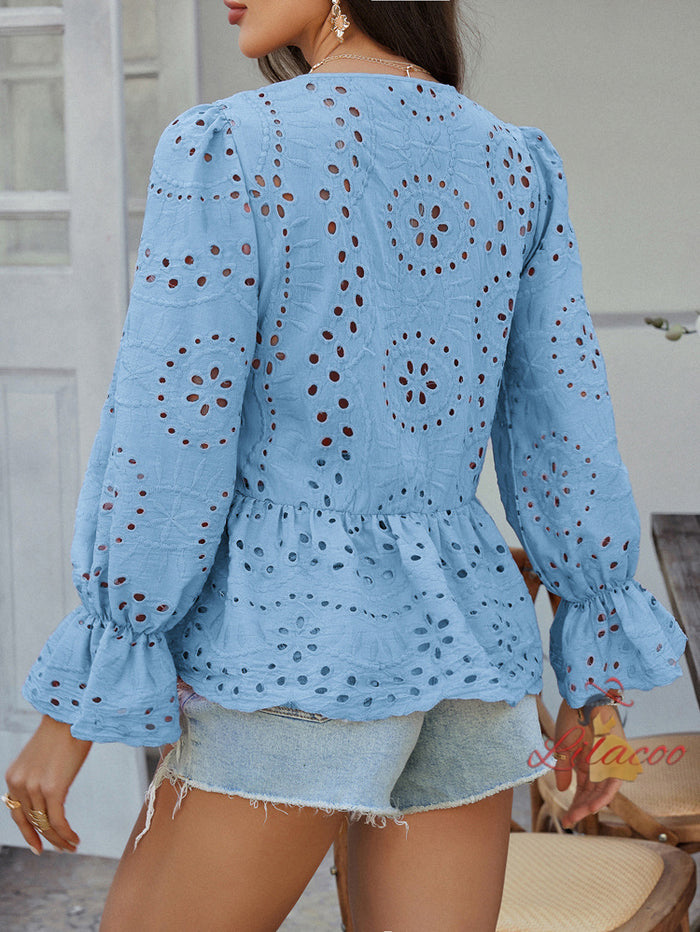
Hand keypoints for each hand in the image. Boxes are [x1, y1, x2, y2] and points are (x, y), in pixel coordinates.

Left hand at [4, 715, 91, 853]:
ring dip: (60, 839)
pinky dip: (66, 833)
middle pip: (33, 821)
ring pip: (46, 824)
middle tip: (62, 849)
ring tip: (73, 846)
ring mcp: (35, 787)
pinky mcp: (53, 789)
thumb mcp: (40, 759)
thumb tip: (47, 800)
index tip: (38, 848)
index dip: (28, 834)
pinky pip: (58, 820)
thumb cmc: (62, 733)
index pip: (17, 815)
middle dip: (47, 838)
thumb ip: (37, 779)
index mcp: (13, 777)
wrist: (72, 716)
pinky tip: (75, 839)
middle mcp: (19, 785)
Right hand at [553, 700, 623, 829]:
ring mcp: (610, 761)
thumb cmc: (572, 717)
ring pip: (603, 790)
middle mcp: (600, 765)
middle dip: (580, 808)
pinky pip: (614, 780)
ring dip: (591, 804)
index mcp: (587, 762)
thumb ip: (562, 769)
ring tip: (579, 816)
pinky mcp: (619, 756)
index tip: (566, 820)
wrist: (581, 697)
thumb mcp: (562, 747)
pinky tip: (593, 805)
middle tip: (569, 822)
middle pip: (592, 792)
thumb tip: (562, 789)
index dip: (574, 804)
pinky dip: (604, 793)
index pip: (583, 789)